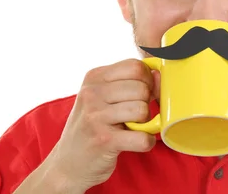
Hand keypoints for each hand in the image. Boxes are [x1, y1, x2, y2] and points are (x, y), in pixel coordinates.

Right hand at [42, 59, 159, 192]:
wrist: (68, 162)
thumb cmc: (93, 125)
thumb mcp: (104, 96)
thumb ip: (131, 82)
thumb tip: (159, 75)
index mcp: (94, 77)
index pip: (135, 66)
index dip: (147, 80)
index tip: (141, 94)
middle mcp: (92, 93)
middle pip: (141, 87)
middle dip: (145, 103)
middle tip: (134, 115)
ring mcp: (96, 116)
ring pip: (142, 110)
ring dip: (145, 122)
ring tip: (131, 127)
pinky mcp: (104, 140)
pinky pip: (142, 137)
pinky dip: (146, 142)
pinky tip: (135, 142)